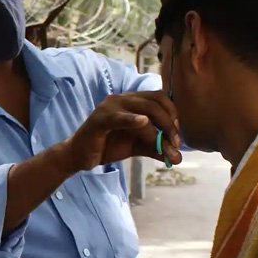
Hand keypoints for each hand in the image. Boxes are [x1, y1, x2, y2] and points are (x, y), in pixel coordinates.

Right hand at [63, 91, 180, 171]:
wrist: (80, 157)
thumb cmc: (107, 147)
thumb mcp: (137, 147)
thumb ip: (156, 149)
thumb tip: (177, 158)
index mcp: (131, 101)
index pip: (159, 98)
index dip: (173, 114)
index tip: (177, 136)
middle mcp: (122, 99)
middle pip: (155, 102)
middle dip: (170, 123)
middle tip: (175, 143)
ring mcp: (110, 107)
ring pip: (144, 110)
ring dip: (159, 128)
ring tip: (167, 146)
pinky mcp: (100, 119)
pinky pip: (118, 117)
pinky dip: (132, 119)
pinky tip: (143, 123)